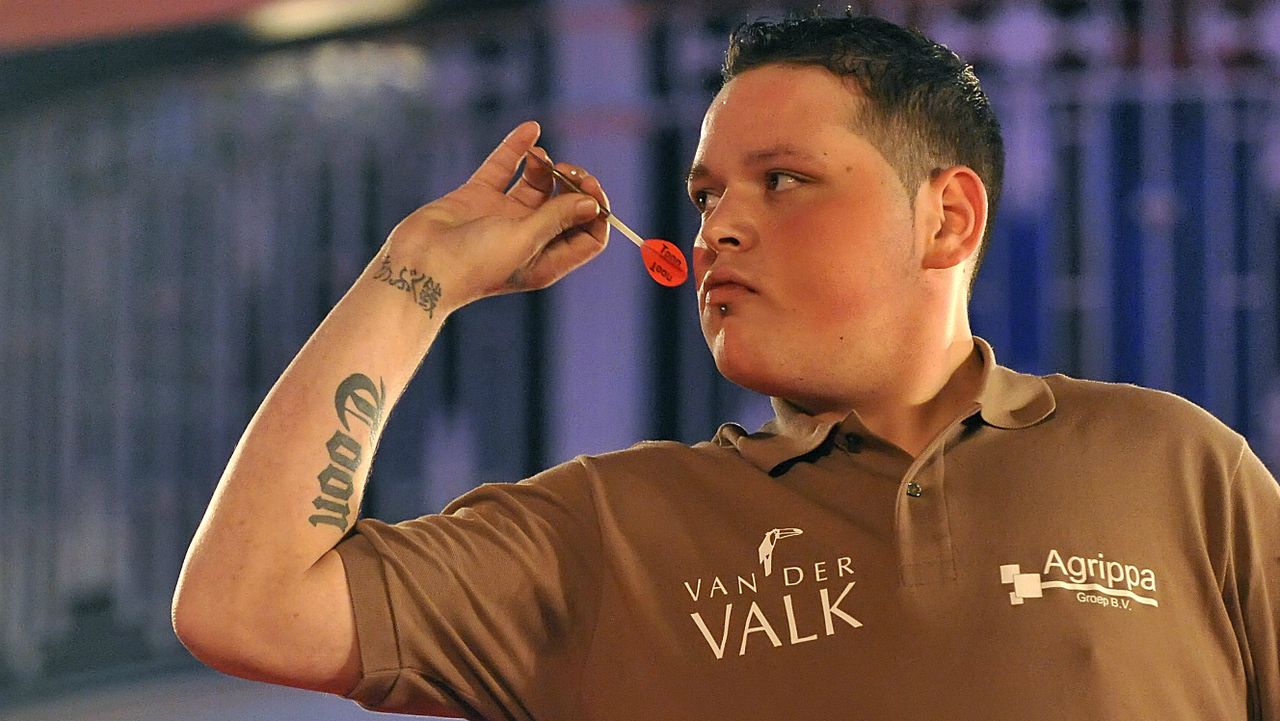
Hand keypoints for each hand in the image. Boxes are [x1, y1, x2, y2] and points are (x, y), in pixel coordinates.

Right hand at [380, 120, 609, 310]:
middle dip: (574, 185)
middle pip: (567, 206)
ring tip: (539, 158)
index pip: (587, 236)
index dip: (596, 211)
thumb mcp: (524, 240)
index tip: (590, 189)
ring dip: (546, 167)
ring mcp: (503, 217)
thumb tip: (593, 203)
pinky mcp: (478, 197)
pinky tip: (531, 129)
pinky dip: (517, 149)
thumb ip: (557, 218)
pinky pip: (503, 168)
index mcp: (546, 260)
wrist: (418, 265)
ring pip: (537, 184)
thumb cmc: (473, 263)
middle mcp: (529, 238)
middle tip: (569, 171)